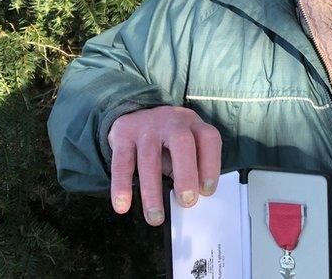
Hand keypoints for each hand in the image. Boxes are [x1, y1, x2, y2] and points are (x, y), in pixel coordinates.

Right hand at [107, 105, 221, 225]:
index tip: (207, 192)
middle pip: (181, 143)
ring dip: (152, 191)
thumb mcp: (185, 147)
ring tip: (155, 217)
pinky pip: (121, 163)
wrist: (135, 115)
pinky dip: (121, 186)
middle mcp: (172, 122)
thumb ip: (191, 169)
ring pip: (149, 158)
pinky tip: (122, 205)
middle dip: (186, 174)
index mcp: (193, 124)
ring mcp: (146, 126)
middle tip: (187, 202)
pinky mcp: (123, 134)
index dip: (211, 165)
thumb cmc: (167, 141)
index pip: (208, 139)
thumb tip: (190, 201)